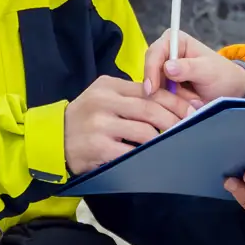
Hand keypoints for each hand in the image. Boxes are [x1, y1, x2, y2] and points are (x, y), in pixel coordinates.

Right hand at [64, 75, 192, 175]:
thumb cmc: (85, 118)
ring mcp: (100, 125)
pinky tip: (156, 158)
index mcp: (109, 86)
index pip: (150, 91)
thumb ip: (130, 97)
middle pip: (150, 109)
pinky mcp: (98, 148)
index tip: (191, 110)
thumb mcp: (103, 97)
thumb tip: (167, 103)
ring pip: (145, 132)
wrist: (53, 139)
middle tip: (190, 127)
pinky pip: (131, 153)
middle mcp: (104, 102)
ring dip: (163, 139)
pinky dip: (147, 156)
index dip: (175, 101)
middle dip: (175, 120)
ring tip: (175, 143)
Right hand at [142, 29, 244, 103]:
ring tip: (193, 99)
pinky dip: (172, 104)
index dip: (151, 71)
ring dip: (171, 98)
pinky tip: (187, 104)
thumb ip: (189, 68)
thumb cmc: (222, 75)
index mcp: (174, 40)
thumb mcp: (208, 71)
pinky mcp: (165, 87)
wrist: (230, 90)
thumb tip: (167, 67)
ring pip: (155, 88)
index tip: (152, 89)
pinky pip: (160, 98)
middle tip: (184, 100)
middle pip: (150, 72)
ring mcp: (164, 72)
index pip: (154, 53)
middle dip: (164, 89)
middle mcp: (166, 54)